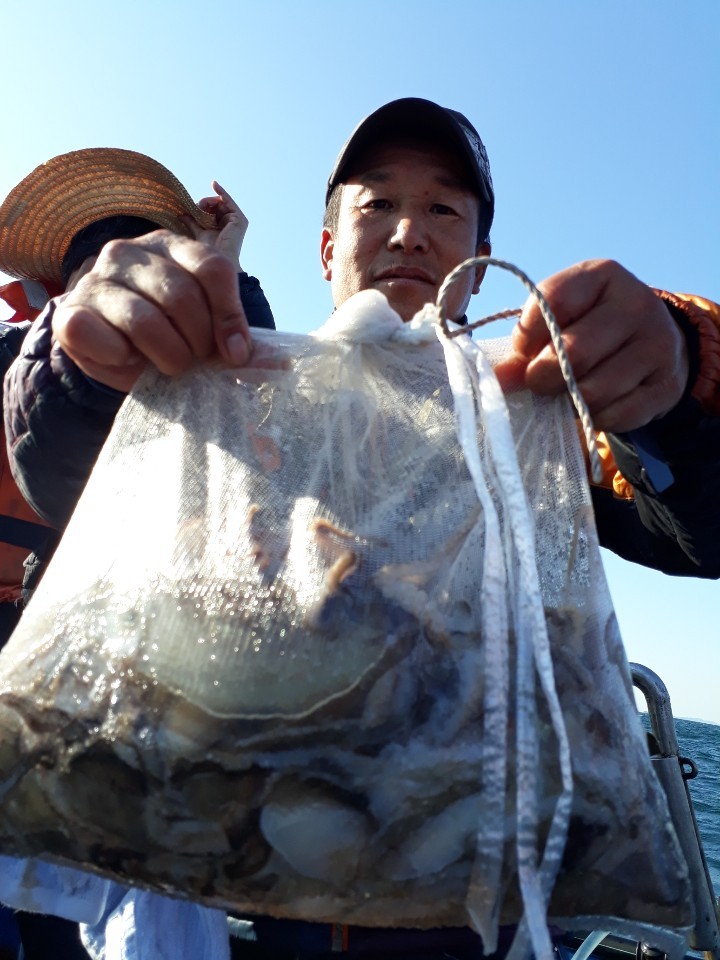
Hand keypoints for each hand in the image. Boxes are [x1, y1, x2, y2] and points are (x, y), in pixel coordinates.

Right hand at [53, 230, 251, 391]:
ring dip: (167, 355)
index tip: (236, 353)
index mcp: (169, 245)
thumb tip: (241, 352)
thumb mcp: (199, 321)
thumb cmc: (164, 331)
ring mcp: (95, 279)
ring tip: (169, 365)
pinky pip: (104, 340)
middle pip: (181, 295)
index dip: (230, 315)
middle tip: (195, 360)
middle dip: (198, 341)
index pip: (212, 268)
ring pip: (145, 321)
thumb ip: (224, 326)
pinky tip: (128, 359)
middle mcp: (128, 252)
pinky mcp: (70, 312)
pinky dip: (123, 361)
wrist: (109, 347)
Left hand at [190, 181, 248, 265]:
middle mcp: (231, 222)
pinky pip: (229, 201)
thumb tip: (181, 213)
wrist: (220, 258)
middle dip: (204, 204)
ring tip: (199, 208)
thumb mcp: (199, 232)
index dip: (202, 206)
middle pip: (216, 205)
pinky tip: (214, 185)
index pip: (212, 210)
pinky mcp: (239, 218)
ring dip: (208, 202)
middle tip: (194, 208)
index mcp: (223, 226)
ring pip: (220, 202)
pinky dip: (221, 192)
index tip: (191, 203)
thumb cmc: (211, 250)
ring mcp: (237, 220)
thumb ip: (192, 222)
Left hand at [493, 259, 688, 432]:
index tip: (522, 351)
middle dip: (543, 376)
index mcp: (602, 276)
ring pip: (595, 389)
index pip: (551, 301)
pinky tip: (593, 406)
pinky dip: (595, 418)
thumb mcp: (562, 320)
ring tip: (565, 395)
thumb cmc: (593, 328)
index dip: (527, 335)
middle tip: (538, 383)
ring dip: (569, 401)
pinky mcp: (666, 384)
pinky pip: (616, 414)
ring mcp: (658, 344)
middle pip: (573, 352)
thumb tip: (496, 379)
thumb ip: (527, 344)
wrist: (655, 344)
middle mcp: (636, 304)